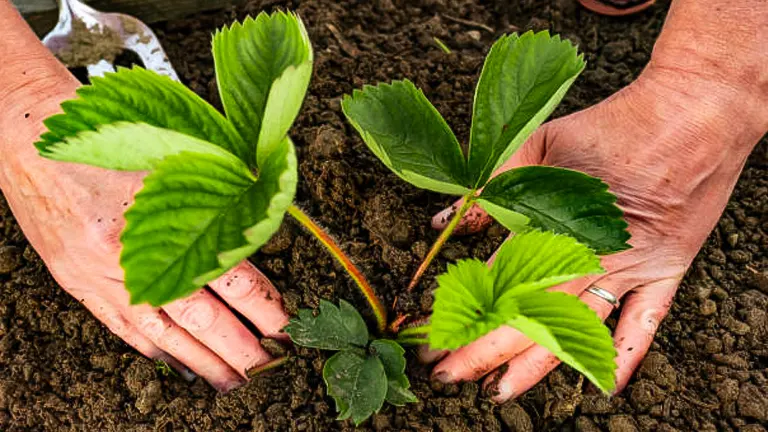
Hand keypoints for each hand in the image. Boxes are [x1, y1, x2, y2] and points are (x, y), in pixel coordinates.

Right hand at [0, 56, 286, 392]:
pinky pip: (121, 325)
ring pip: (161, 330)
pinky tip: (177, 362)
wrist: (30, 140)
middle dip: (237, 346)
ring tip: (231, 381)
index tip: (285, 324)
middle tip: (268, 366)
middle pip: (197, 315)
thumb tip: (255, 232)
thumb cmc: (106, 136)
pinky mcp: (78, 282)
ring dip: (200, 360)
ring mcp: (98, 275)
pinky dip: (153, 347)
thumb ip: (210, 195)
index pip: (227, 274)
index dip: (261, 305)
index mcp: (159, 219)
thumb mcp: (169, 155)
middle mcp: (127, 255)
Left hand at [420, 64, 766, 400]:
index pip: (495, 282)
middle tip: (446, 375)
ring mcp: (632, 268)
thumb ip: (492, 185)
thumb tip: (443, 222)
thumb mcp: (539, 142)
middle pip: (527, 316)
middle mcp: (591, 256)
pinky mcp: (668, 269)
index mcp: (555, 224)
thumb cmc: (613, 124)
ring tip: (499, 392)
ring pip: (575, 330)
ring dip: (536, 363)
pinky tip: (604, 386)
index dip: (461, 313)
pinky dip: (628, 354)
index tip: (431, 338)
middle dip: (481, 350)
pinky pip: (647, 322)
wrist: (693, 111)